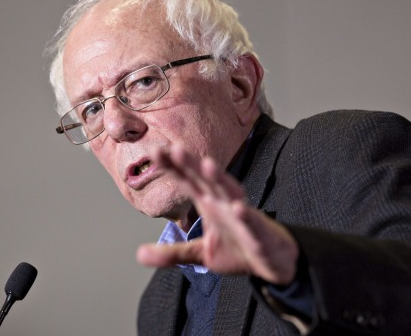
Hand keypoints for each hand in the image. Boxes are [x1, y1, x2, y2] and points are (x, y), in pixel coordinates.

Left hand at [136, 145, 298, 284]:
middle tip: (174, 148)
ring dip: (219, 179)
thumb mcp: (200, 254)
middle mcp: (224, 204)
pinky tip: (238, 207)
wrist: (271, 261)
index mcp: (209, 204)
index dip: (173, 167)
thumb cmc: (238, 249)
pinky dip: (245, 215)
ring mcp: (241, 216)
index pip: (187, 181)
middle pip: (205, 180)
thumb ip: (171, 253)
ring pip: (230, 193)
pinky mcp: (257, 233)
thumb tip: (139, 254)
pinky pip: (251, 222)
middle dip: (191, 164)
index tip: (154, 152)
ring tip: (207, 165)